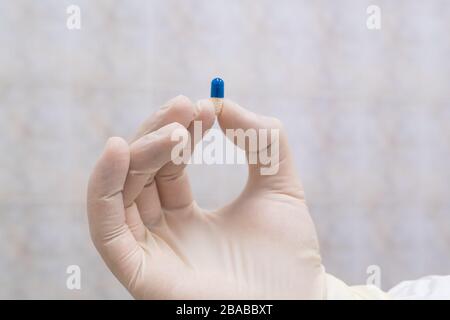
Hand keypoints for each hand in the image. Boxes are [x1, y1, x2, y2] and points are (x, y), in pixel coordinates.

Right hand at [87, 95, 324, 298]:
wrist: (298, 305)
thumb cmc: (290, 257)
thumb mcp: (280, 187)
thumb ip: (262, 141)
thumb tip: (225, 102)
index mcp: (187, 217)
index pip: (166, 167)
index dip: (180, 132)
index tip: (203, 107)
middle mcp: (162, 233)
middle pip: (140, 174)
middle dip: (159, 135)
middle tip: (186, 107)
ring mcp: (150, 252)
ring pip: (122, 193)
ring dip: (141, 152)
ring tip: (173, 130)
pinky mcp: (140, 273)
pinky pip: (106, 229)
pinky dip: (103, 188)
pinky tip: (117, 149)